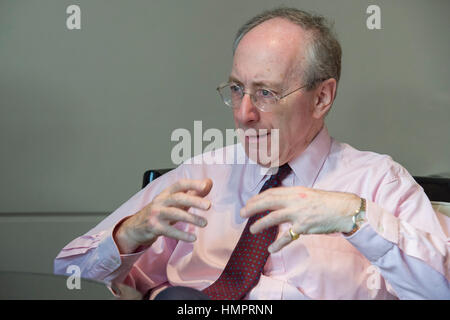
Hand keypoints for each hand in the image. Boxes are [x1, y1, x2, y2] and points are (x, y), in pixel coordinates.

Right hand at [114, 178, 212, 253]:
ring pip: (175, 213)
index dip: (192, 183)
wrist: (136, 227)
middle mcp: (161, 201)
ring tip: (204, 223)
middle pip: (178, 198)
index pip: (180, 184)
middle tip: (208, 205)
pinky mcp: (154, 227)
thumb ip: (192, 192)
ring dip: (191, 218)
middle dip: (194, 200)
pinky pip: (169, 230)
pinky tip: (193, 238)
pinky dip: (182, 235)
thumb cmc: (160, 211)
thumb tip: (209, 182)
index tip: (205, 185)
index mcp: (166, 193)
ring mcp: (156, 214)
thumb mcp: (175, 200)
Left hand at [240, 186, 360, 252]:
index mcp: (295, 191)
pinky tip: (271, 248)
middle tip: (242, 213)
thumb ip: (293, 197)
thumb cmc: (328, 202)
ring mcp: (299, 213)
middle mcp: (295, 200)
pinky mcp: (304, 226)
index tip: (249, 202)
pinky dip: (278, 243)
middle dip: (253, 207)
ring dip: (260, 224)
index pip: (271, 193)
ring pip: (273, 218)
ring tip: (252, 230)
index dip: (258, 198)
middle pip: (268, 202)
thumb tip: (279, 201)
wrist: (345, 209)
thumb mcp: (308, 194)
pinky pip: (287, 236)